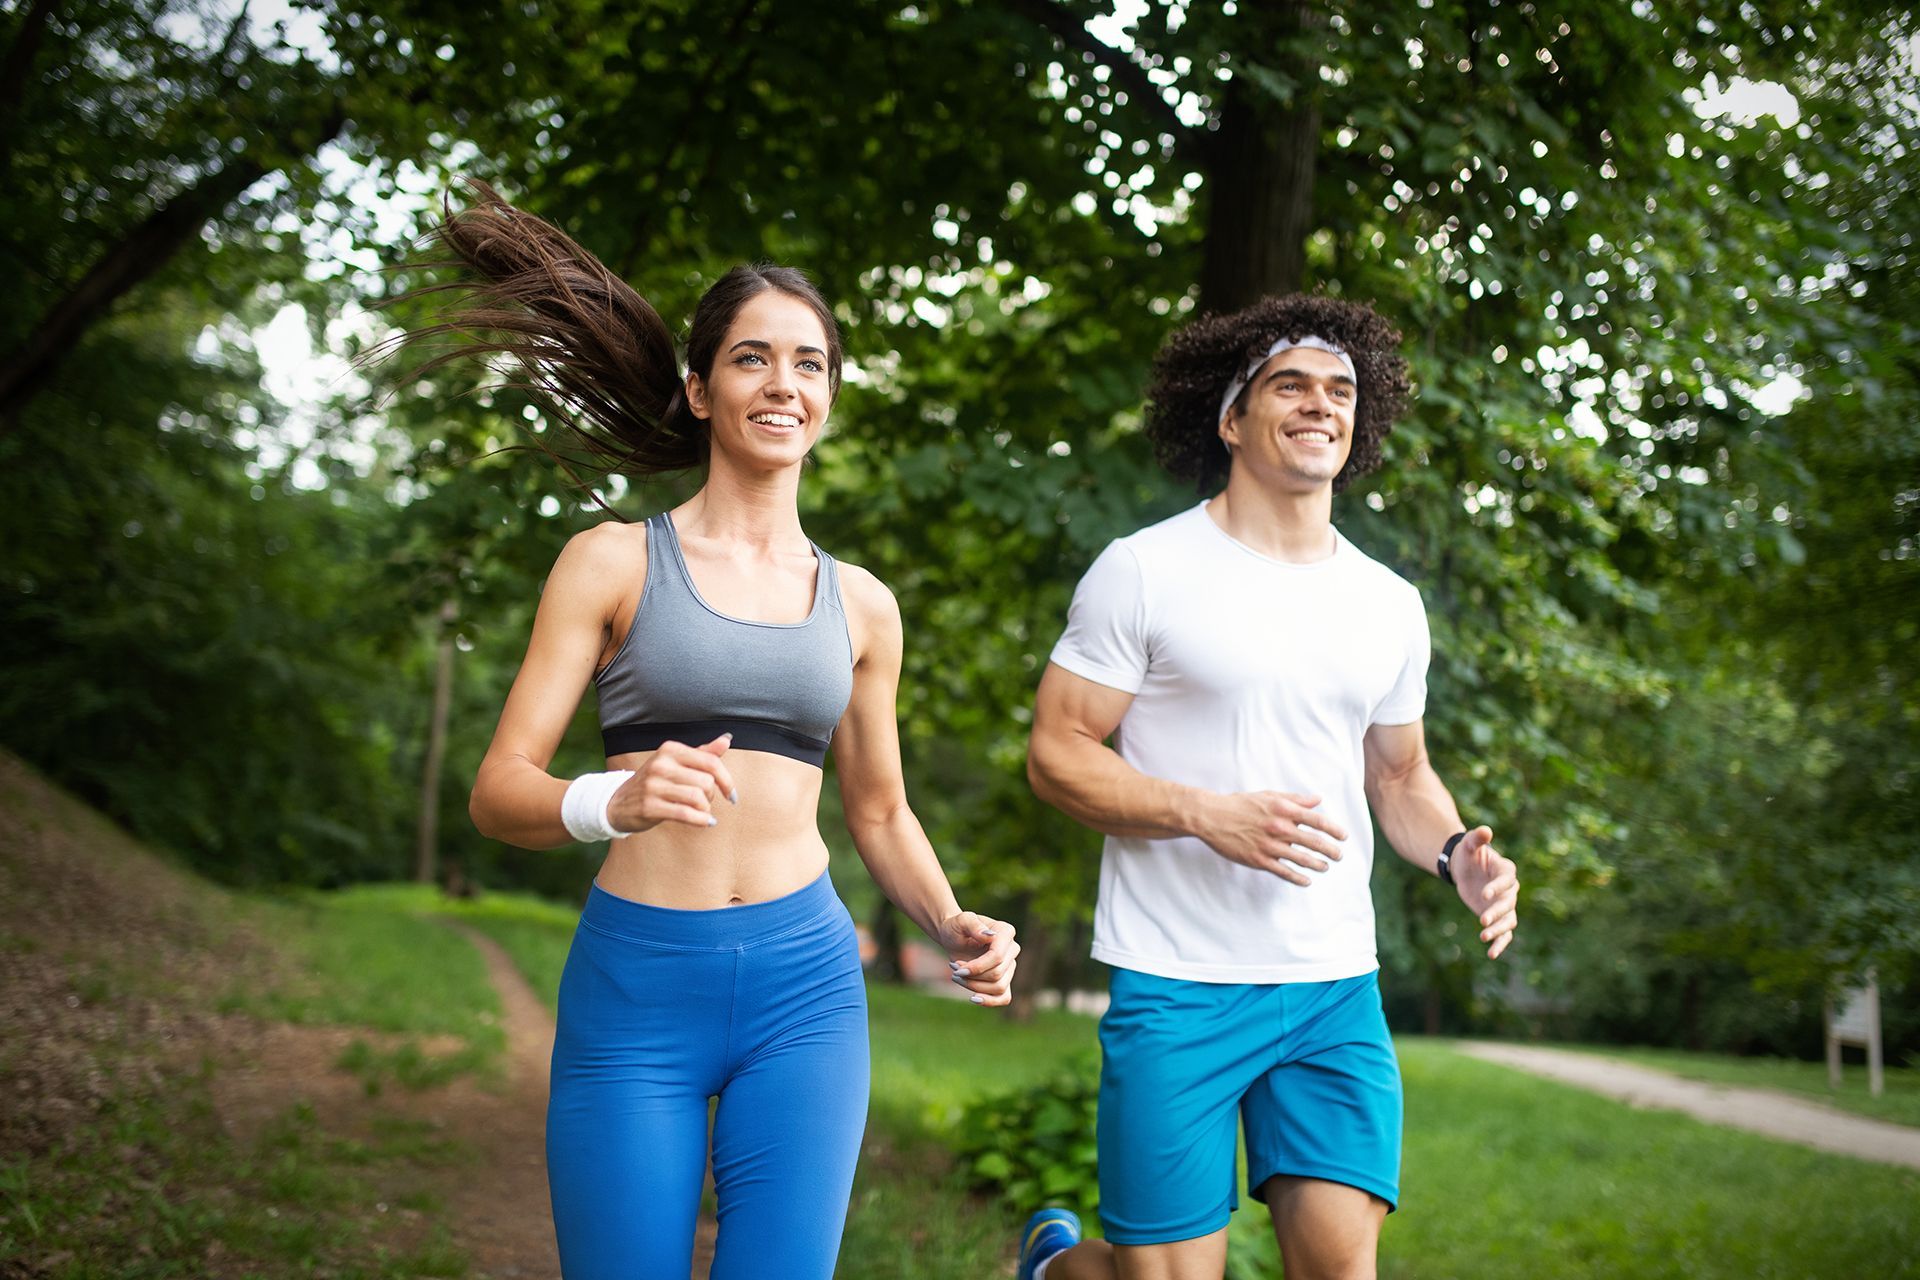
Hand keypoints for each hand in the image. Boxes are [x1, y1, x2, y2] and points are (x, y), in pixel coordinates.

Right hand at [606, 734, 738, 832]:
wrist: (618, 803)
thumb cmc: (655, 782)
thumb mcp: (676, 763)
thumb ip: (703, 753)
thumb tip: (727, 739)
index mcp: (670, 749)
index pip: (711, 762)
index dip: (727, 780)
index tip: (731, 794)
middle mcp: (661, 764)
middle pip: (706, 782)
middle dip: (711, 796)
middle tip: (704, 803)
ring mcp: (653, 785)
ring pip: (697, 798)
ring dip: (706, 809)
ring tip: (702, 812)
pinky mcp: (649, 806)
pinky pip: (685, 814)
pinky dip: (701, 821)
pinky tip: (705, 822)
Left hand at [935, 911, 1018, 1006]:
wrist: (953, 938)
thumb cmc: (957, 927)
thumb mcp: (961, 921)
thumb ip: (974, 925)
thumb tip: (990, 936)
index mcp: (1006, 932)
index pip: (998, 957)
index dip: (977, 967)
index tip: (956, 967)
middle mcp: (1012, 949)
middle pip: (997, 974)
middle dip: (972, 976)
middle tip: (954, 969)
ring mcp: (1010, 966)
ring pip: (999, 987)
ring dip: (974, 987)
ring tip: (957, 976)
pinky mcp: (1004, 979)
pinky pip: (1004, 998)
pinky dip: (990, 1001)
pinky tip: (973, 998)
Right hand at [1198, 791, 1347, 884]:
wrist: (1212, 817)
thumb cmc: (1241, 804)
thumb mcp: (1269, 796)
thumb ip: (1295, 799)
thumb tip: (1317, 800)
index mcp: (1283, 810)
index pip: (1317, 821)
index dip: (1334, 830)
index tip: (1343, 837)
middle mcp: (1279, 828)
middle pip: (1314, 842)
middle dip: (1331, 850)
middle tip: (1339, 855)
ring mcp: (1269, 846)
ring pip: (1302, 859)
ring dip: (1318, 865)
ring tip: (1326, 867)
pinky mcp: (1259, 860)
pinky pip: (1284, 872)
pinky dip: (1298, 878)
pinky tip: (1307, 880)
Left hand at [1452, 826, 1517, 959]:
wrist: (1464, 867)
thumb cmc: (1468, 854)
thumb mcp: (1469, 845)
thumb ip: (1477, 838)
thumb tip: (1485, 831)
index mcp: (1506, 871)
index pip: (1507, 881)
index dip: (1497, 888)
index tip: (1483, 895)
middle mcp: (1510, 889)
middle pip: (1508, 903)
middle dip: (1496, 913)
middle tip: (1481, 920)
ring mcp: (1505, 904)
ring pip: (1508, 920)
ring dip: (1498, 930)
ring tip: (1483, 937)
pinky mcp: (1497, 916)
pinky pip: (1504, 932)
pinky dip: (1500, 943)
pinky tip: (1491, 955)